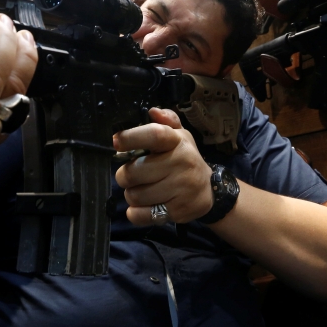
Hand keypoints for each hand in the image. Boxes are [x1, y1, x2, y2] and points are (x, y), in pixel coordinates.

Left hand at [114, 108, 213, 225]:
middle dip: (125, 175)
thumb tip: (153, 112)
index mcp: (178, 142)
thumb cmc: (186, 159)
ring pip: (135, 195)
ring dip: (132, 194)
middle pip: (134, 172)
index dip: (131, 137)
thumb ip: (167, 121)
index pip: (154, 135)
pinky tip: (144, 205)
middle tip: (131, 175)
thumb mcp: (181, 136)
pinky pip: (141, 215)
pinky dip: (136, 212)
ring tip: (142, 189)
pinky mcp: (177, 211)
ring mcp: (180, 189)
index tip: (116, 142)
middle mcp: (181, 164)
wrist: (210, 190)